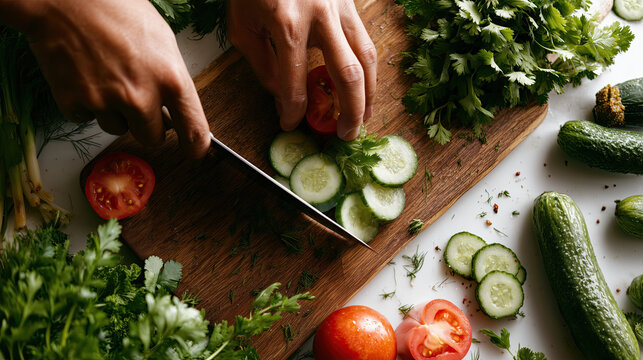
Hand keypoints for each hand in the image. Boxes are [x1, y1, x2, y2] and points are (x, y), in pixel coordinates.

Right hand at [7, 0, 210, 157]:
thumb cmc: (116, 10)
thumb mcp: (162, 41)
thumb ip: (172, 78)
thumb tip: (179, 108)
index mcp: (170, 78)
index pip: (194, 130)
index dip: (195, 146)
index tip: (194, 151)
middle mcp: (141, 96)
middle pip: (152, 138)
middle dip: (147, 125)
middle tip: (136, 99)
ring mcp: (106, 102)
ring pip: (119, 129)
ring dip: (115, 113)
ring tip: (107, 76)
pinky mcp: (75, 103)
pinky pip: (87, 119)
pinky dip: (87, 104)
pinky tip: (86, 75)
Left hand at [227, 0, 376, 140]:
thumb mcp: (242, 24)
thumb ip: (261, 63)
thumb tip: (280, 94)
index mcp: (286, 24)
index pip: (294, 82)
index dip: (293, 111)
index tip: (291, 123)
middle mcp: (319, 17)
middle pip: (347, 75)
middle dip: (350, 112)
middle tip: (346, 135)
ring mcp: (340, 8)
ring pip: (367, 59)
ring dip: (369, 94)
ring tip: (365, 118)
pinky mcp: (351, 3)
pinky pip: (366, 42)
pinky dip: (368, 70)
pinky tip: (365, 87)